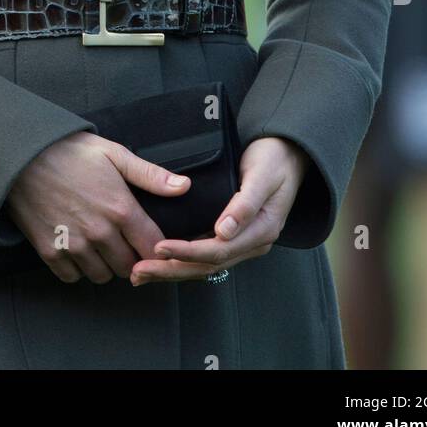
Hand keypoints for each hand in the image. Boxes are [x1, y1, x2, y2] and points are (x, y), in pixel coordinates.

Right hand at [5, 130, 191, 283]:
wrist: (21, 156)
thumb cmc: (70, 151)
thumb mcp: (114, 154)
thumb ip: (151, 175)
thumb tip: (184, 187)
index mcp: (120, 208)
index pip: (153, 248)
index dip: (157, 249)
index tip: (150, 243)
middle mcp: (100, 232)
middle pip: (129, 267)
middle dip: (130, 257)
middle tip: (121, 241)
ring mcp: (74, 245)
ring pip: (102, 275)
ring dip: (104, 264)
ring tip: (98, 243)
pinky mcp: (50, 252)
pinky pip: (73, 277)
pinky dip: (77, 268)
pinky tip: (76, 247)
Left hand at [129, 136, 311, 284]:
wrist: (287, 152)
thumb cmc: (274, 159)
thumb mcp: (263, 175)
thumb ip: (245, 203)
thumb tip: (224, 231)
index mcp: (261, 231)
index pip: (218, 251)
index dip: (187, 252)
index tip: (159, 248)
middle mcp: (252, 242)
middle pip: (208, 265)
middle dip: (172, 269)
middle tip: (139, 271)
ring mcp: (243, 241)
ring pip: (205, 265)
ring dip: (174, 270)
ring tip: (142, 273)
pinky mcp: (233, 235)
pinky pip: (207, 254)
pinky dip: (183, 260)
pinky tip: (163, 262)